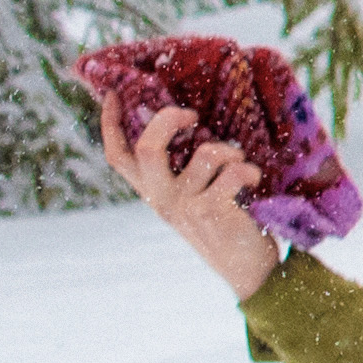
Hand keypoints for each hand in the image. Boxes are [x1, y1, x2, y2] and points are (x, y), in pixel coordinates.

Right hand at [94, 84, 280, 301]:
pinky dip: (249, 169)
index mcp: (153, 191)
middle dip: (169, 120)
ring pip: (207, 154)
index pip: (117, 156)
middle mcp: (162, 198)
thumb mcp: (193, 195)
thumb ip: (182, 168)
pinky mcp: (212, 213)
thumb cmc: (224, 221)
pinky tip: (253, 180)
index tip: (114, 93)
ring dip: (232, 150)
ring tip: (239, 162)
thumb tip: (193, 123)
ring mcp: (185, 206)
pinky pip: (233, 173)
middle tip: (192, 115)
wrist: (245, 269)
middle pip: (147, 148)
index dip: (110, 124)